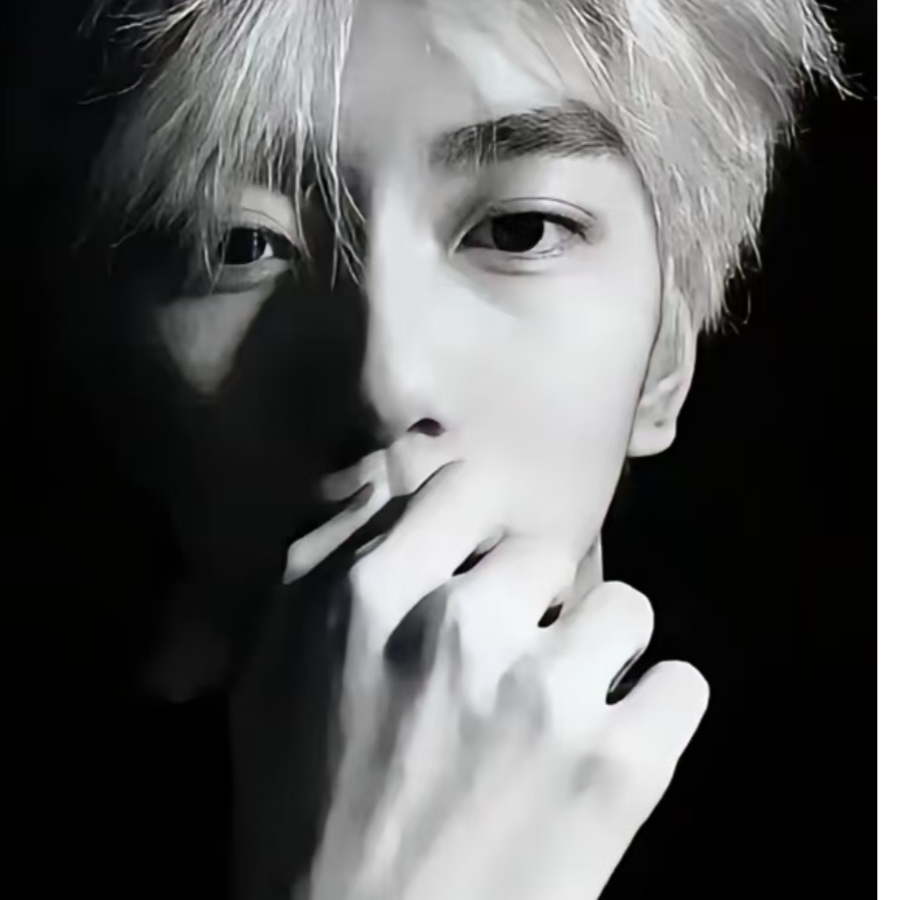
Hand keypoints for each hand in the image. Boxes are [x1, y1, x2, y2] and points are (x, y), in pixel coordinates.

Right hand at [294, 461, 708, 899]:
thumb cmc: (303, 809)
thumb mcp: (271, 669)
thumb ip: (321, 561)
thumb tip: (385, 483)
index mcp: (371, 594)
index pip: (468, 487)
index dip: (478, 529)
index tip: (477, 570)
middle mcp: (461, 626)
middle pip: (548, 551)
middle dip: (534, 600)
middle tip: (511, 658)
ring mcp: (547, 694)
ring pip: (626, 609)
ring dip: (598, 652)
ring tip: (563, 704)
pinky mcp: (619, 767)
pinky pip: (682, 685)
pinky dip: (653, 714)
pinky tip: (611, 746)